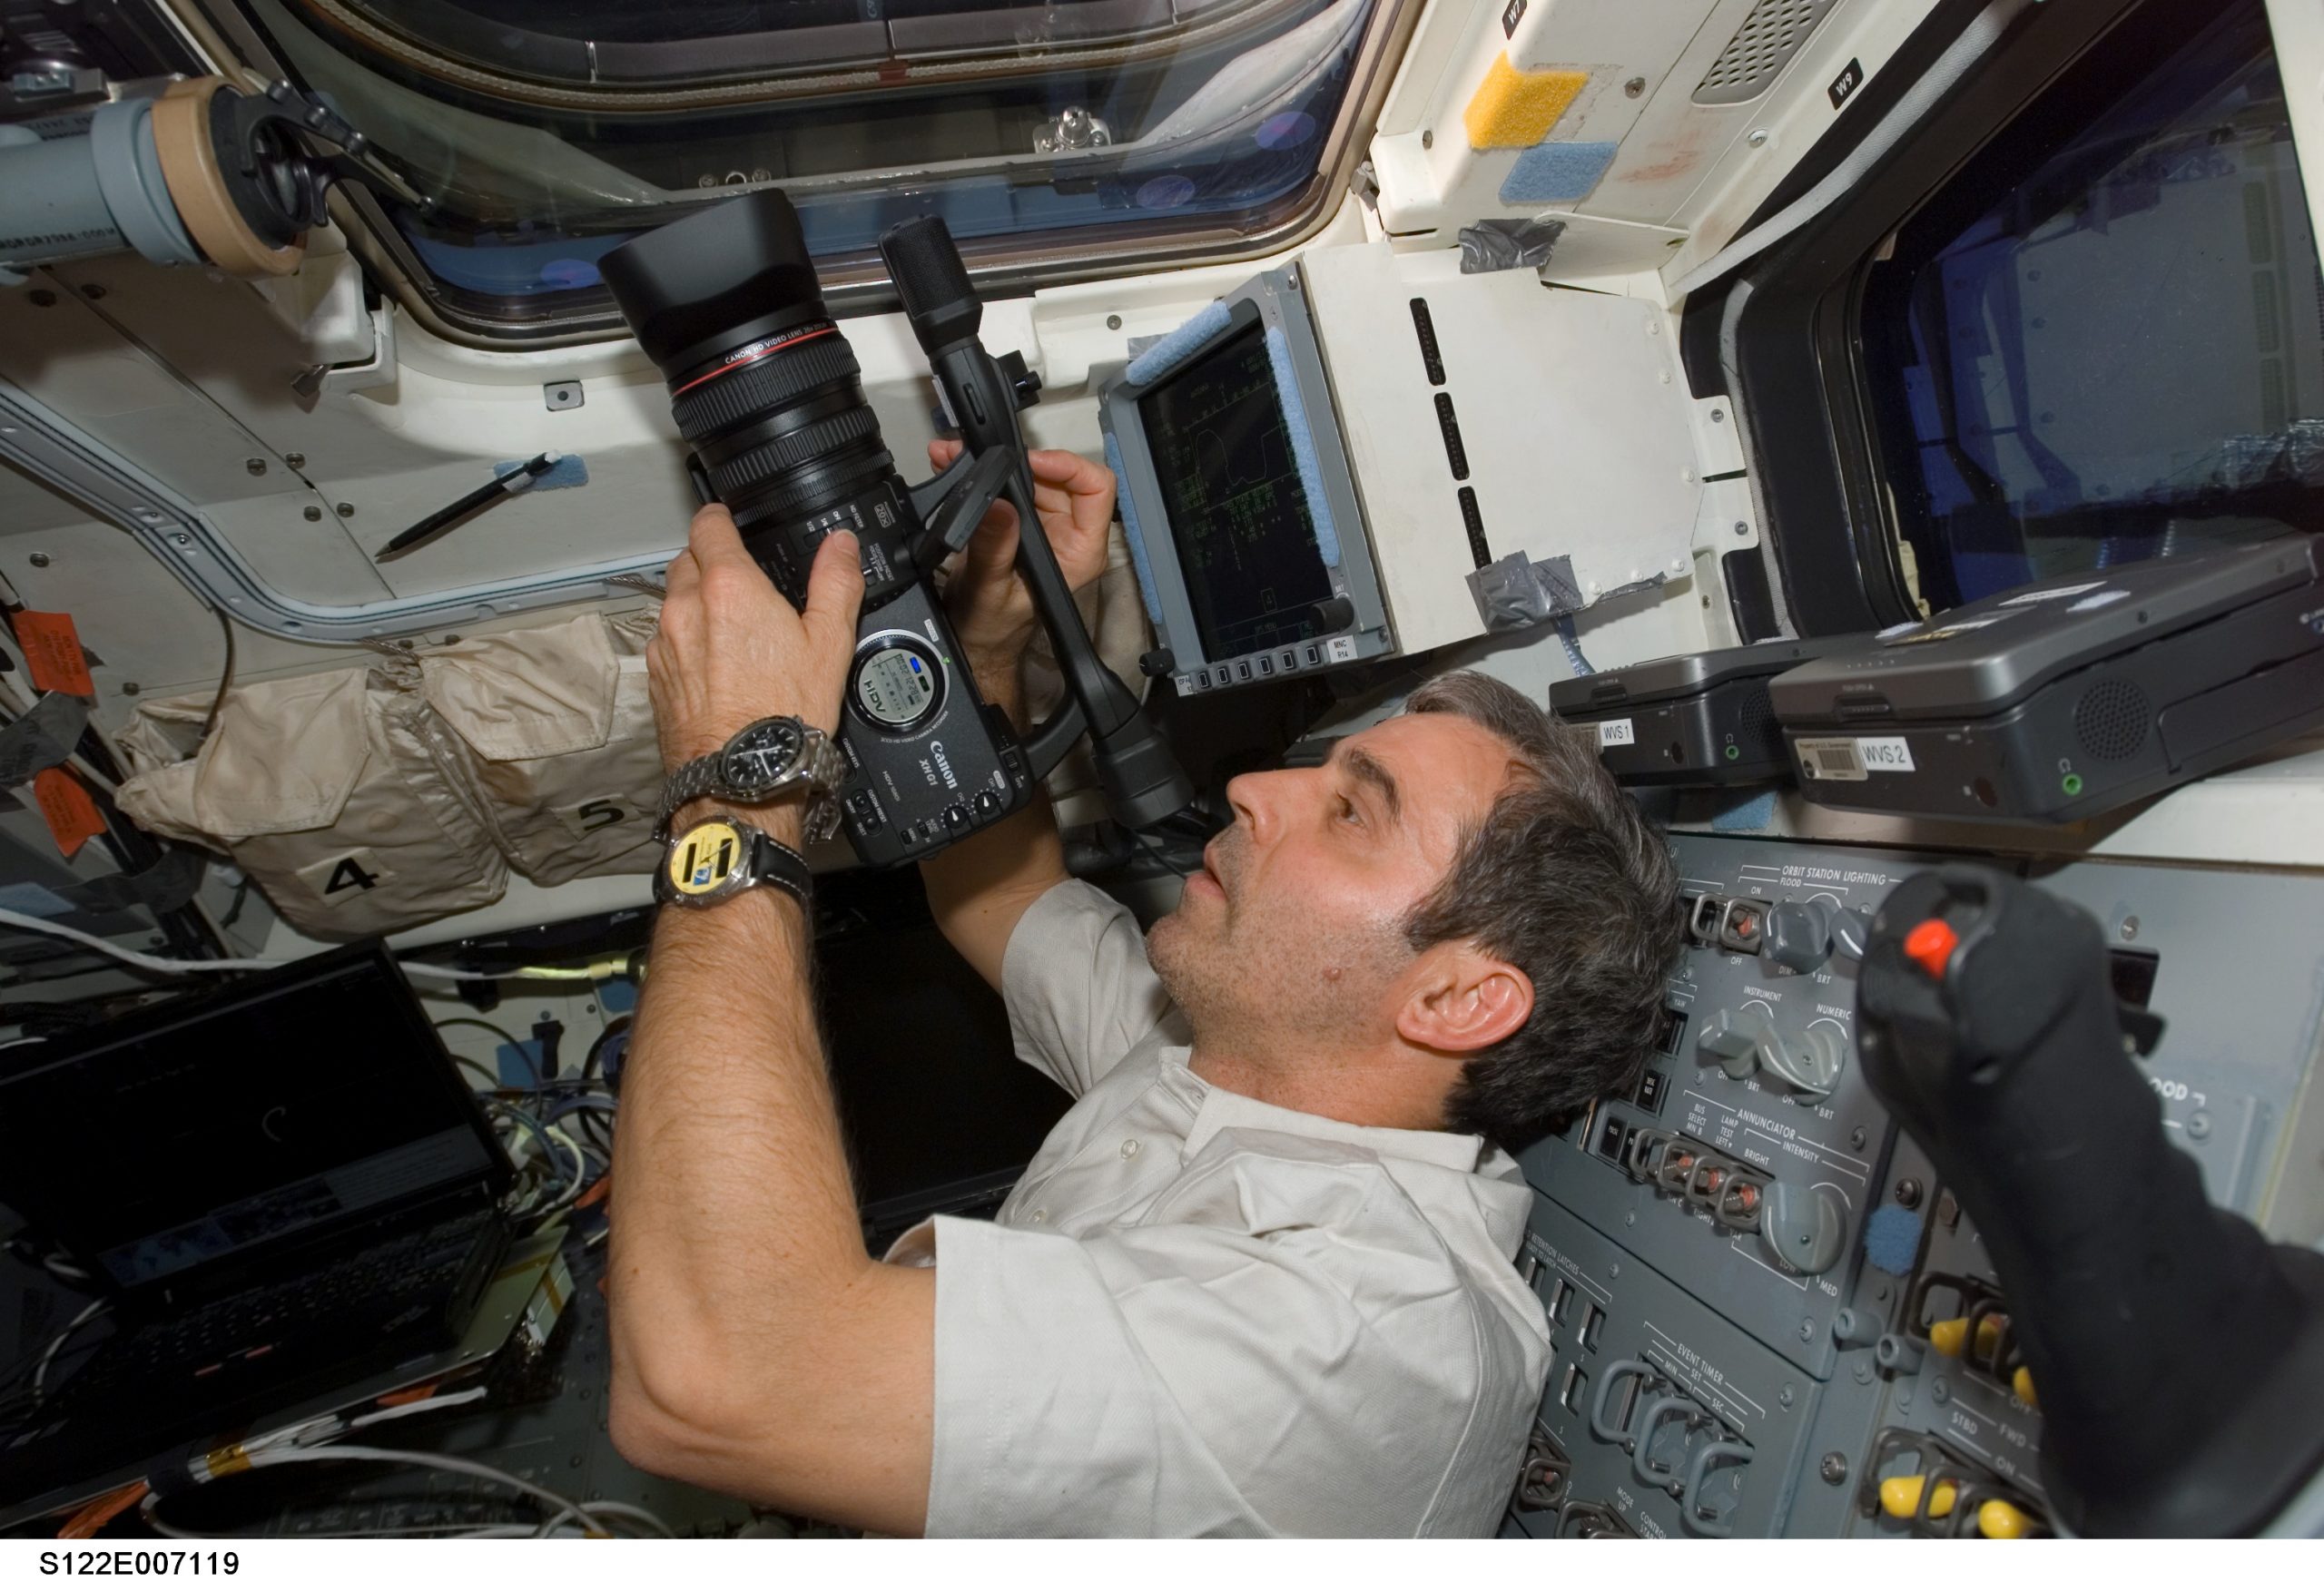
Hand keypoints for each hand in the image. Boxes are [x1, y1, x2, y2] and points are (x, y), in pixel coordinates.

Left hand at [647, 507, 863, 774]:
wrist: (743, 778)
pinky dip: (686, 644)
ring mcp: (664, 644)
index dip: (720, 520)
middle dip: (708, 563)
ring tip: (731, 632)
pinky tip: (716, 668)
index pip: (707, 526)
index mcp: (728, 587)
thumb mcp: (829, 643)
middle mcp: (685, 608)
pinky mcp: (657, 678)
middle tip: (741, 583)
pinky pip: (667, 644)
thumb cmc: (784, 713)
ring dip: (695, 606)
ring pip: (673, 604)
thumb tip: (841, 546)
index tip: (730, 524)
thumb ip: (835, 583)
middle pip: (686, 562)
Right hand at [929, 441, 1115, 672]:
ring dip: (993, 465)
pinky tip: (951, 465)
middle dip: (1017, 461)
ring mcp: (1044, 526)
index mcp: (1079, 551)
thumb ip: (995, 549)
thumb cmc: (992, 628)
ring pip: (1029, 476)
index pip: (1097, 490)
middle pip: (1057, 476)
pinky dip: (980, 475)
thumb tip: (998, 506)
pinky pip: (1006, 487)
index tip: (1030, 462)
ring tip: (953, 456)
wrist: (973, 640)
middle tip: (980, 455)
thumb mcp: (990, 590)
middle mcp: (1068, 533)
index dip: (1068, 467)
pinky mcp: (1019, 522)